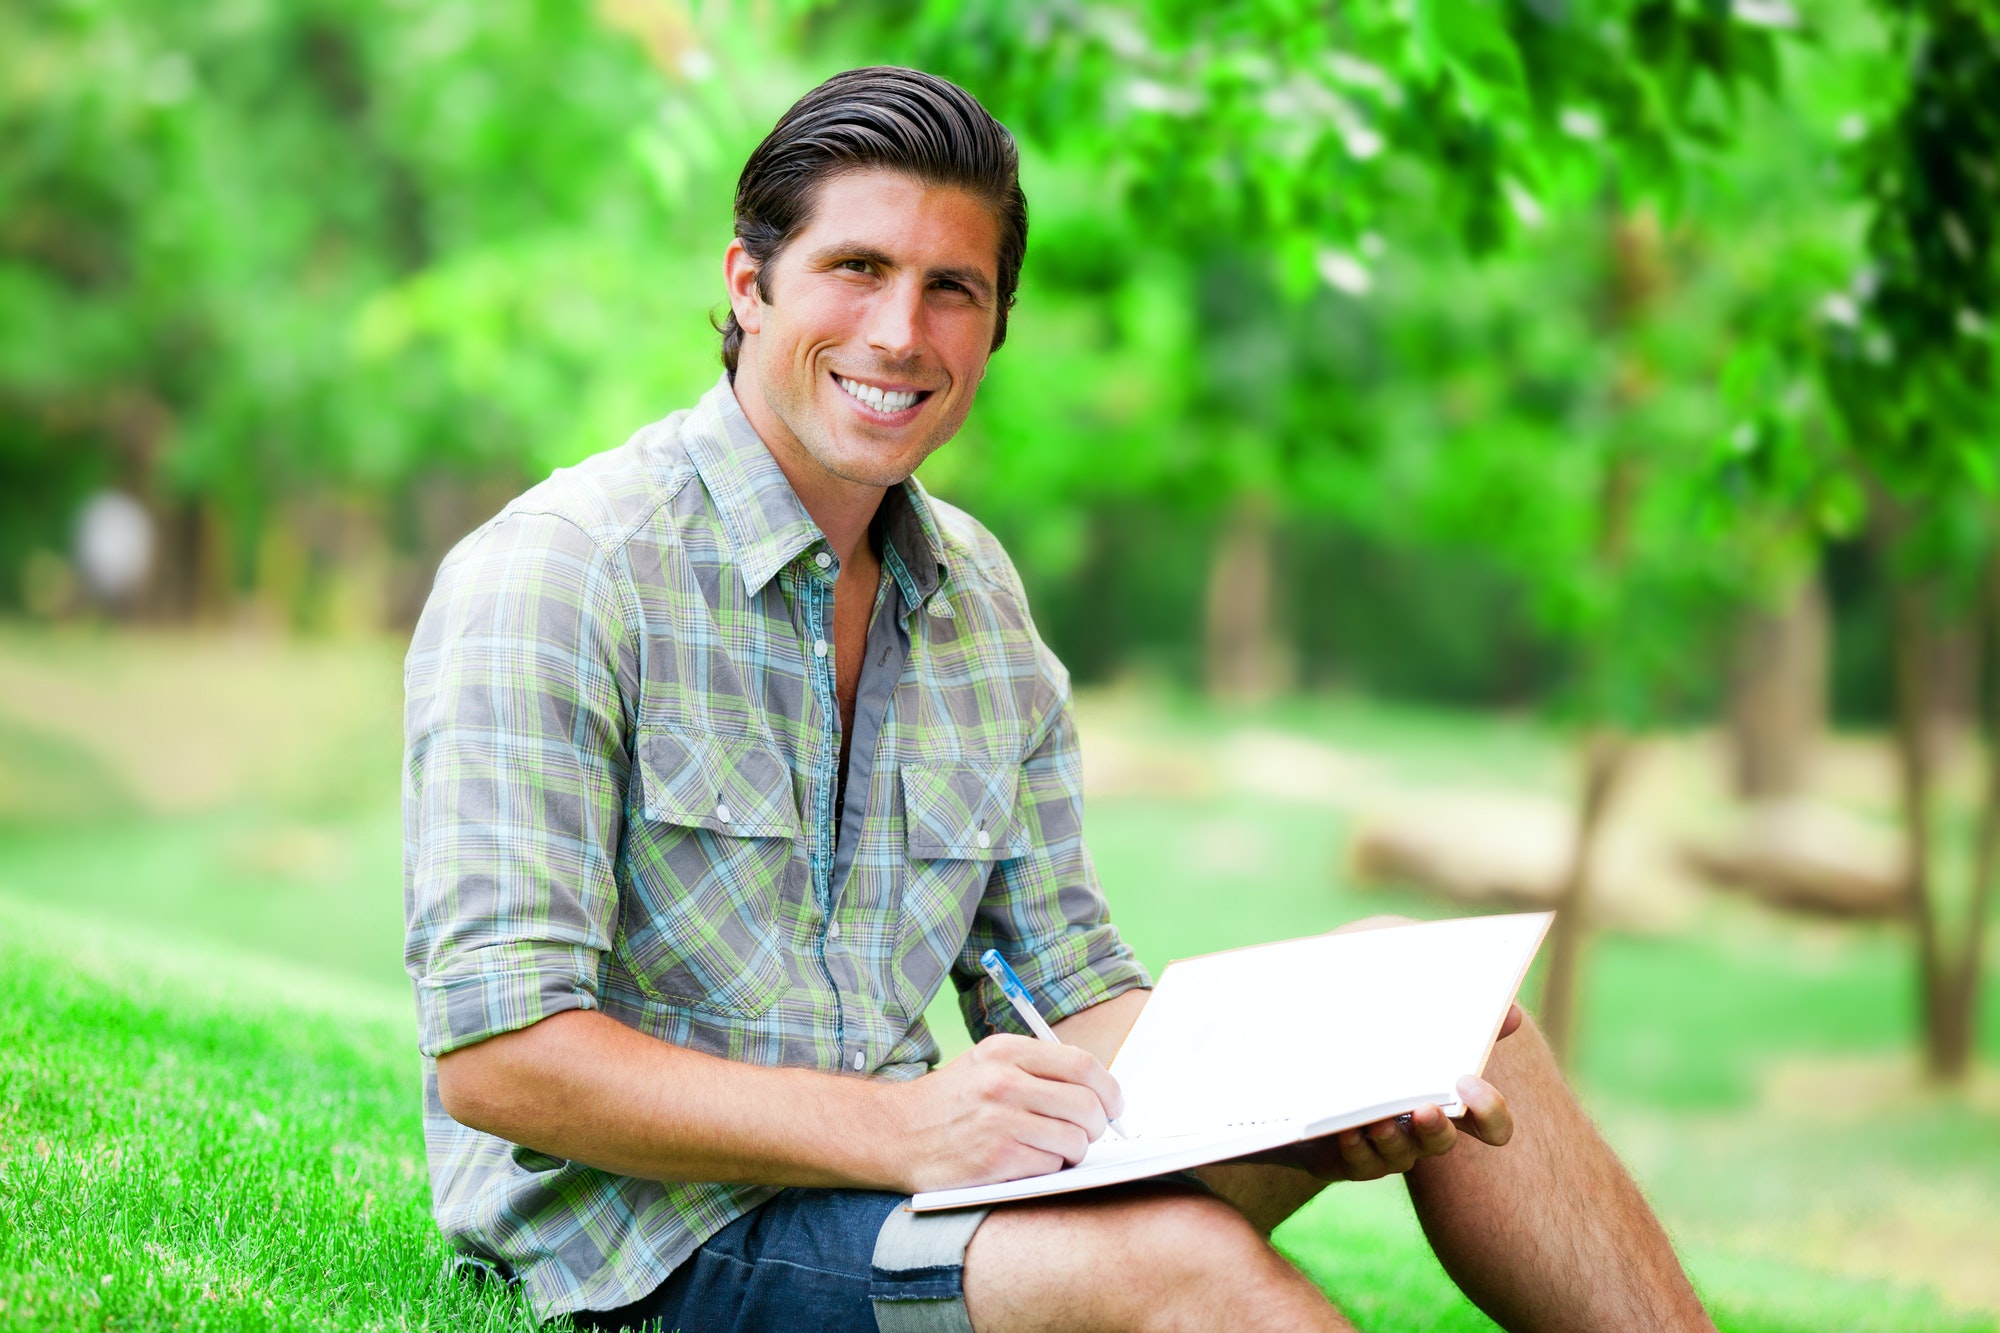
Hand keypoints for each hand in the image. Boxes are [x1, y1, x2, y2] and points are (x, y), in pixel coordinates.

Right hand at [881, 1034, 1123, 1193]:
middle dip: (1098, 1124)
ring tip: (1054, 1150)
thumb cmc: (951, 1102)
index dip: (1108, 1088)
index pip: (1081, 1064)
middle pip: (1086, 1105)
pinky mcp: (995, 1160)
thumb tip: (1097, 1090)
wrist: (895, 1134)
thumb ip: (1037, 1069)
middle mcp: (1003, 1082)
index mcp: (1005, 1051)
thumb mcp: (987, 1064)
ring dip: (1074, 1151)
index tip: (1113, 1104)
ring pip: (1074, 1140)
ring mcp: (999, 1122)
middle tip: (1089, 1133)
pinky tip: (1028, 1162)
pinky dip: (1049, 1169)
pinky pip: (1050, 1167)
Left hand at [1243, 1002, 1522, 1181]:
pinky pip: (1360, 1162)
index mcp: (1448, 1102)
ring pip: (1400, 1155)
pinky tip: (1347, 1130)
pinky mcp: (1353, 1158)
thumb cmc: (1390, 1053)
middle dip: (1437, 1127)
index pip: (1490, 1122)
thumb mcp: (1424, 1030)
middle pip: (1443, 1141)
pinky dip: (1356, 1148)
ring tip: (1380, 1120)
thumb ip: (1467, 1019)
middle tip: (1427, 1107)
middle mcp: (1423, 1130)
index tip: (1468, 1081)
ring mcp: (1390, 1147)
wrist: (1325, 1082)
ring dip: (1393, 1139)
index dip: (1489, 1110)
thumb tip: (1512, 1011)